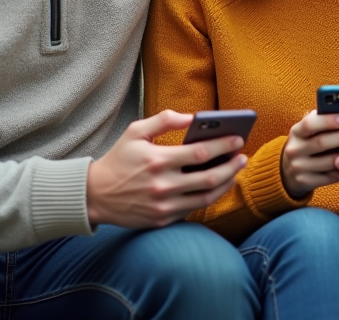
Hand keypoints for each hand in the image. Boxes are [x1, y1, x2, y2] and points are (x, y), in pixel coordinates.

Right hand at [86, 109, 247, 228]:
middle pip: (209, 177)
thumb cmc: (119, 159)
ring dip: (225, 183)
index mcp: (157, 160)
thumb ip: (165, 120)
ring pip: (206, 197)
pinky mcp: (163, 220)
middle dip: (231, 166)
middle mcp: (163, 185)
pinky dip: (208, 197)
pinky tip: (216, 186)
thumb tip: (194, 117)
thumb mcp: (136, 131)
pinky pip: (193, 209)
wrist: (96, 195)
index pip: (200, 152)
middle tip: (243, 157)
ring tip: (234, 171)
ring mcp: (164, 206)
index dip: (224, 145)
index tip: (238, 139)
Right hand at [281, 110, 338, 198]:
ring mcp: (298, 167)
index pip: (309, 124)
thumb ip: (321, 121)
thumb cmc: (308, 143)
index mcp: (296, 132)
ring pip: (327, 162)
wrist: (289, 170)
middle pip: (320, 143)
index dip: (327, 121)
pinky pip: (329, 177)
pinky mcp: (305, 182)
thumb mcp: (309, 132)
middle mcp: (294, 150)